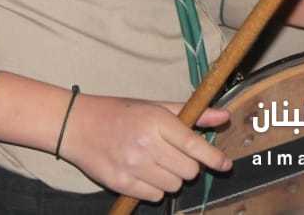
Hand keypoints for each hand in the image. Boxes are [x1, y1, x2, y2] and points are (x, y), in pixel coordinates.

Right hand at [60, 94, 231, 201]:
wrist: (79, 126)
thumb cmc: (122, 113)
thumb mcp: (156, 106)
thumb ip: (192, 113)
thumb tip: (224, 116)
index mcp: (157, 122)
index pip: (194, 145)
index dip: (214, 158)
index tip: (225, 165)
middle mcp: (146, 145)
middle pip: (188, 170)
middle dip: (189, 166)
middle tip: (177, 156)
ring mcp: (132, 166)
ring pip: (173, 186)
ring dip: (173, 178)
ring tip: (159, 164)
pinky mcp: (120, 183)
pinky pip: (154, 196)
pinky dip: (156, 189)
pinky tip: (147, 174)